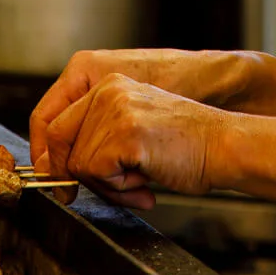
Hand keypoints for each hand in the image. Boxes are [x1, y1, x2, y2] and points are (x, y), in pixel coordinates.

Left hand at [43, 73, 228, 208]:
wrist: (223, 145)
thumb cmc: (186, 145)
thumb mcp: (134, 128)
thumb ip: (99, 137)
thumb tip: (57, 169)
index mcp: (109, 84)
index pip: (54, 120)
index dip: (52, 157)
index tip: (59, 183)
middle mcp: (108, 90)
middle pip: (59, 142)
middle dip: (74, 175)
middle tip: (109, 190)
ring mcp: (115, 110)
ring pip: (78, 164)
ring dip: (107, 186)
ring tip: (140, 183)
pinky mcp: (125, 134)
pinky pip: (96, 174)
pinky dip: (118, 189)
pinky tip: (145, 183)